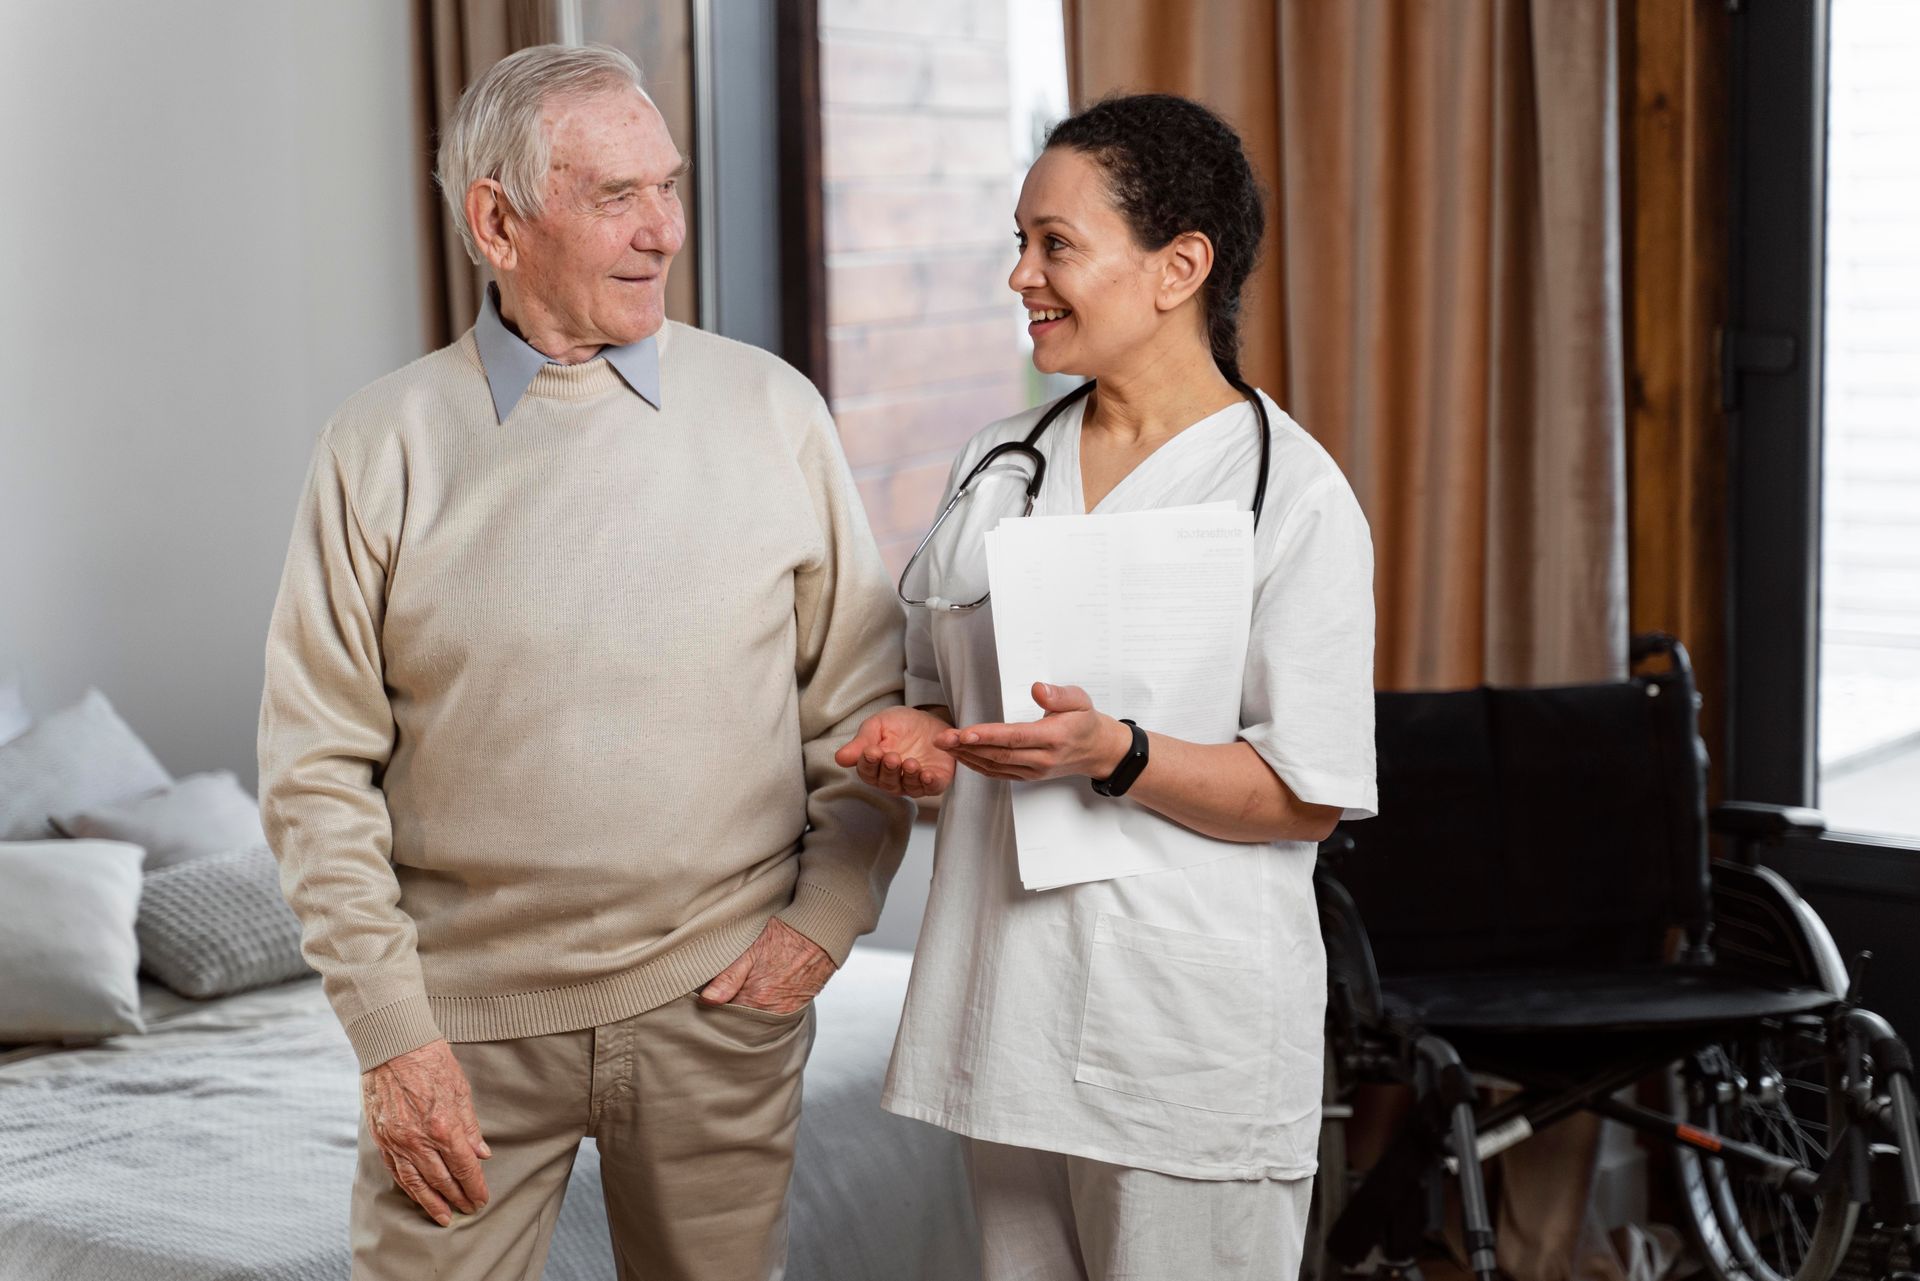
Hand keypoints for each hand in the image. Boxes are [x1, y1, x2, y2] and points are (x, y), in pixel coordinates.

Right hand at [361, 1038, 491, 1226]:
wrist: (392, 1045)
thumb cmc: (431, 1061)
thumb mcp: (460, 1089)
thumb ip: (470, 1126)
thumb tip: (481, 1154)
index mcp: (443, 1126)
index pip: (463, 1167)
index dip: (474, 1187)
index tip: (481, 1199)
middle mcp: (418, 1140)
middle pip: (441, 1180)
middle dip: (456, 1198)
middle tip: (467, 1210)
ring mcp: (396, 1141)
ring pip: (415, 1182)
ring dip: (430, 1202)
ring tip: (442, 1217)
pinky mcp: (381, 1138)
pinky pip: (396, 1170)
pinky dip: (408, 1186)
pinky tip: (417, 1194)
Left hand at [698, 916, 836, 1014]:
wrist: (821, 932)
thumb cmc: (785, 935)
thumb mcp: (750, 950)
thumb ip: (728, 978)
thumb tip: (707, 1000)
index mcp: (756, 998)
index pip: (726, 1014)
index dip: (716, 1004)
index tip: (710, 996)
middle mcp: (773, 1010)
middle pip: (742, 1020)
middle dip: (733, 1009)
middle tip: (726, 992)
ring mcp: (787, 1011)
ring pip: (757, 1019)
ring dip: (749, 1009)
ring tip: (747, 990)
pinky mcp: (798, 1008)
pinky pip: (774, 1016)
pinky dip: (765, 1009)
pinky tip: (762, 994)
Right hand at [834, 705, 958, 797]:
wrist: (929, 718)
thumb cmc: (900, 724)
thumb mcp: (878, 725)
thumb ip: (862, 741)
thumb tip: (839, 758)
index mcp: (875, 767)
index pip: (867, 771)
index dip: (868, 763)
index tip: (871, 751)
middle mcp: (893, 779)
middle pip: (886, 782)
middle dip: (888, 770)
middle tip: (891, 757)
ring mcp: (914, 782)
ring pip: (907, 787)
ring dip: (908, 776)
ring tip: (910, 762)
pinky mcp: (936, 781)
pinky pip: (931, 787)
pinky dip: (929, 783)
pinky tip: (926, 774)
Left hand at [938, 682, 1133, 782]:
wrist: (1098, 750)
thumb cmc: (1085, 721)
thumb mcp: (1080, 700)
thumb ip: (1059, 695)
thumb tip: (1037, 689)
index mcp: (1053, 738)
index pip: (1014, 737)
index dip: (987, 736)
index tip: (964, 732)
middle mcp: (1042, 758)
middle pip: (998, 754)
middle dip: (966, 746)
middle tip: (942, 738)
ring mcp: (1034, 770)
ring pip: (995, 765)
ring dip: (967, 756)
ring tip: (945, 745)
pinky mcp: (1028, 776)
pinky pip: (998, 773)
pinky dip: (977, 765)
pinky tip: (962, 756)